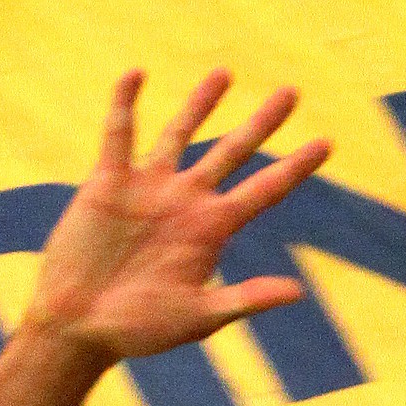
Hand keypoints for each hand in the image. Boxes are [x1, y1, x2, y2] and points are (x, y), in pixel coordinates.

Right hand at [26, 69, 330, 360]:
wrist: (79, 327)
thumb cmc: (138, 331)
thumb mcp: (198, 318)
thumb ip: (246, 299)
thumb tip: (298, 292)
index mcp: (211, 231)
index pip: (264, 191)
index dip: (295, 167)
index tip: (326, 143)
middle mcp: (185, 203)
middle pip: (233, 152)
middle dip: (262, 124)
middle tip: (292, 93)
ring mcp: (148, 188)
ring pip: (181, 133)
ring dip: (202, 104)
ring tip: (225, 75)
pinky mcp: (108, 181)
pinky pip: (120, 133)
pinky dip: (125, 103)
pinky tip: (136, 75)